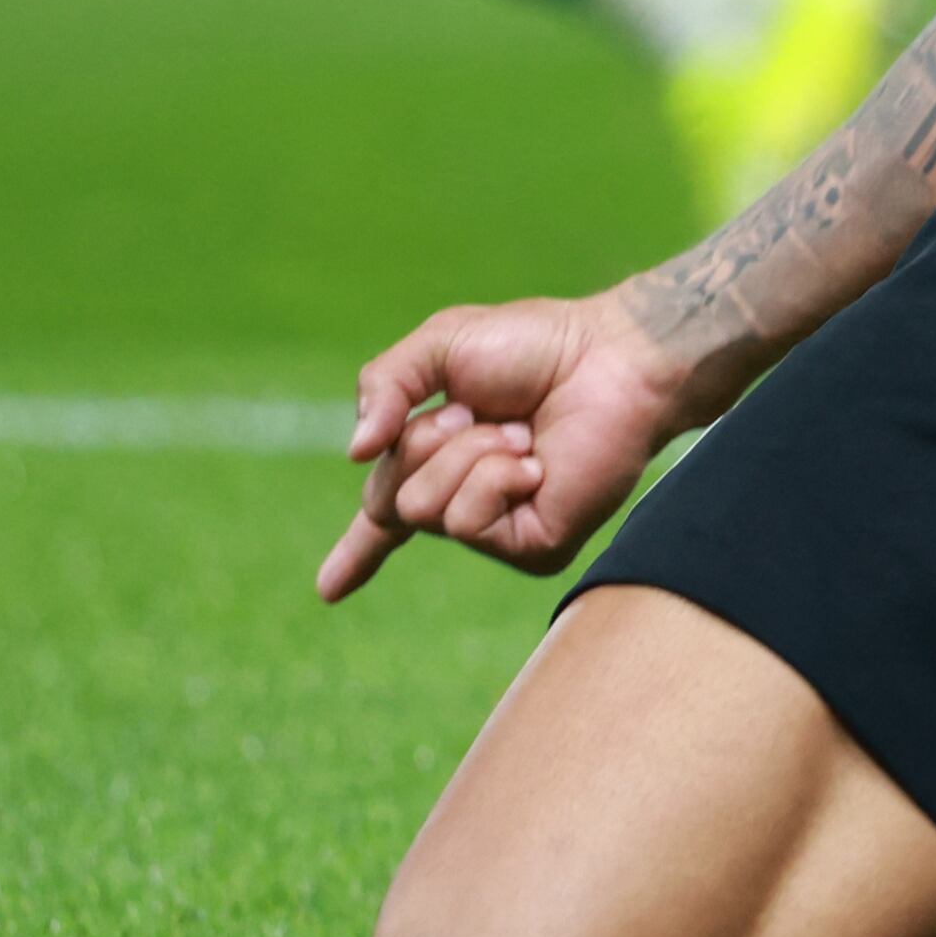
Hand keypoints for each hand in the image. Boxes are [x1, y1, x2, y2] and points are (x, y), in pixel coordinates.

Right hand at [317, 288, 699, 600]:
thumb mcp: (440, 345)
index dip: (355, 554)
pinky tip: (534, 463)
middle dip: (421, 443)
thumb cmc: (535, 346)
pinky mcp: (532, 546)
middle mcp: (466, 500)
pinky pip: (468, 525)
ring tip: (516, 434)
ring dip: (464, 455)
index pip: (386, 518)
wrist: (608, 357)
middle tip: (475, 413)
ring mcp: (499, 527)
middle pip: (389, 501)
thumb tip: (356, 454)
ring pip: (422, 511)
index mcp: (440, 459)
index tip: (328, 591)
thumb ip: (384, 385)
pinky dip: (493, 479)